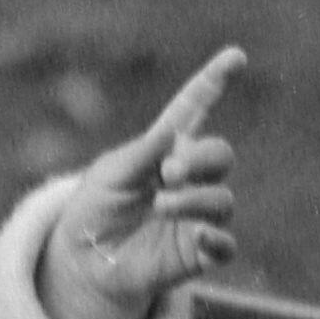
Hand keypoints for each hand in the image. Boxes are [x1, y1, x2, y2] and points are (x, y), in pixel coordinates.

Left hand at [38, 48, 247, 318]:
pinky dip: (217, 239)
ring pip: (223, 200)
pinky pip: (226, 245)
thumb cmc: (95, 210)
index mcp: (164, 150)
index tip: (236, 56)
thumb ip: (142, 154)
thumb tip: (174, 137)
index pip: (194, 109)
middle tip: (168, 172)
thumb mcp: (110, 174)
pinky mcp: (198, 252)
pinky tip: (199, 237)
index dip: (214, 81)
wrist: (84, 262)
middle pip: (220, 156)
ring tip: (161, 207)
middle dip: (200, 159)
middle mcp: (187, 180)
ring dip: (195, 200)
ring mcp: (196, 215)